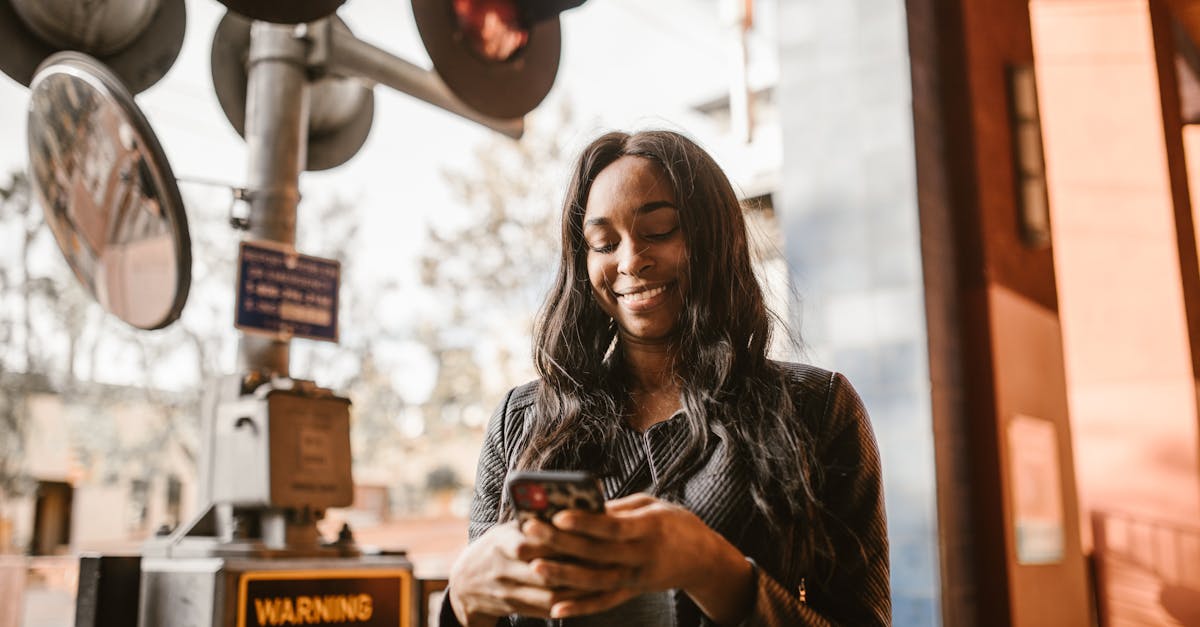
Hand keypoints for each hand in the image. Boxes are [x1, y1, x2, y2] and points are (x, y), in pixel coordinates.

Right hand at [447, 520, 631, 625]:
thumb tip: (570, 505)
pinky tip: (590, 595)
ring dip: (578, 587)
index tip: (591, 529)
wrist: (464, 585)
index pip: (537, 539)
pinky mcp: (516, 608)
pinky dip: (569, 604)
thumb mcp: (507, 529)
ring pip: (550, 593)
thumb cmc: (495, 547)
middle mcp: (504, 568)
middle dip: (577, 563)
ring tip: (605, 577)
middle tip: (607, 555)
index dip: (565, 536)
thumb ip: (533, 521)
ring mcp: (509, 591)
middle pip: (546, 568)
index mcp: (503, 541)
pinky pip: (547, 609)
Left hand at [524, 493, 754, 622]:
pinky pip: (603, 603)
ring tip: (535, 565)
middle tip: (530, 532)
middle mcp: (643, 556)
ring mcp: (637, 578)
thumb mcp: (652, 506)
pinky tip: (555, 608)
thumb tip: (580, 506)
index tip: (558, 515)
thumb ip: (618, 508)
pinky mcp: (632, 592)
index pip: (613, 527)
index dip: (586, 522)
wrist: (703, 559)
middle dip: (561, 543)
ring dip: (563, 574)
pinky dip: (580, 608)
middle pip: (597, 553)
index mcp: (650, 528)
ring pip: (596, 581)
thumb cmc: (674, 523)